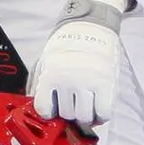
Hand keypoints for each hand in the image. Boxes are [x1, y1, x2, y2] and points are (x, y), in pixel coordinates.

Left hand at [29, 0, 123, 128]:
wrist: (90, 26)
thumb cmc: (65, 46)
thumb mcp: (44, 61)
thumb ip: (37, 85)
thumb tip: (36, 110)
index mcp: (50, 74)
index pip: (44, 110)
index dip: (49, 113)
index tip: (53, 109)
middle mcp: (68, 80)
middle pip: (66, 115)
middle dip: (68, 112)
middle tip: (71, 101)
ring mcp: (88, 82)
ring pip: (85, 118)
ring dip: (85, 115)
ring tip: (85, 104)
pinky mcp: (107, 83)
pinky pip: (104, 114)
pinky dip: (100, 115)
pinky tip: (97, 106)